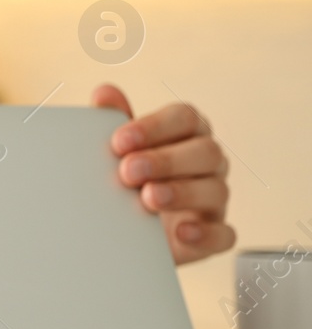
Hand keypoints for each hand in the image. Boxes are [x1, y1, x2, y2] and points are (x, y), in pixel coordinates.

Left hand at [93, 84, 235, 263]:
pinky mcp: (213, 235)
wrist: (122, 231)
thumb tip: (104, 92)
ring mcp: (214, 199)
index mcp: (186, 134)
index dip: (155, 127)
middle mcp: (207, 163)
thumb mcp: (118, 152)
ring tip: (147, 198)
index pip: (184, 118)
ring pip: (216, 189)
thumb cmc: (127, 179)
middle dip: (166, 160)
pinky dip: (206, 234)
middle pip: (205, 151)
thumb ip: (113, 122)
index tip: (119, 142)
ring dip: (182, 192)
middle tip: (128, 171)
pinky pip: (224, 234)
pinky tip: (181, 233)